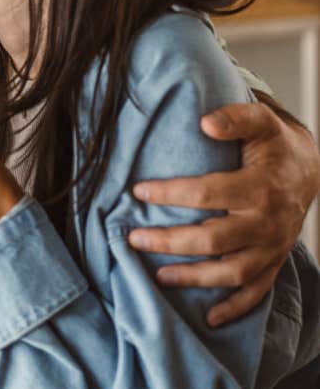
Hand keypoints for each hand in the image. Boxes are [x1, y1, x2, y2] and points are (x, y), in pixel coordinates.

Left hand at [129, 99, 319, 326]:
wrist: (309, 169)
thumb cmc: (274, 144)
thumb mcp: (260, 121)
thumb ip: (235, 118)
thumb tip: (205, 123)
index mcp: (260, 187)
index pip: (207, 193)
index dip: (170, 193)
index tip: (137, 191)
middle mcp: (267, 222)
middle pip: (213, 239)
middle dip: (170, 242)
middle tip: (133, 238)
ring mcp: (272, 247)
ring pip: (231, 272)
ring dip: (193, 278)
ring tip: (157, 277)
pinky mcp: (275, 262)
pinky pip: (256, 292)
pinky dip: (235, 308)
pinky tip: (209, 318)